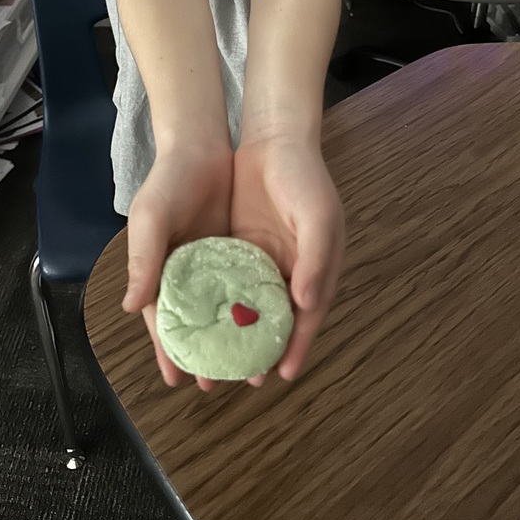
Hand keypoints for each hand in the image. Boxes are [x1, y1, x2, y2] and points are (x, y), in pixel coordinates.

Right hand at [122, 141, 232, 387]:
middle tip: (215, 385)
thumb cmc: (168, 180)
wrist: (202, 145)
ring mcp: (214, 263)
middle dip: (204, 353)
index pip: (163, 318)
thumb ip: (143, 259)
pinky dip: (252, 307)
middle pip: (195, 322)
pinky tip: (263, 326)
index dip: (169, 348)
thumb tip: (129, 307)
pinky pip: (246, 285)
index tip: (177, 380)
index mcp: (160, 270)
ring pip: (223, 309)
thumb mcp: (151, 217)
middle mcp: (187, 272)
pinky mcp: (237, 250)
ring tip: (245, 366)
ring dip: (231, 336)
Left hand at [230, 135, 344, 381]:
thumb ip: (316, 260)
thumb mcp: (318, 216)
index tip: (281, 375)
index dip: (295, 347)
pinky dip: (218, 302)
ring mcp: (262, 260)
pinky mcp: (238, 247)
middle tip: (242, 379)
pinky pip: (227, 281)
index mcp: (315, 270)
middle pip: (275, 320)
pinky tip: (201, 319)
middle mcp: (289, 271)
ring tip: (217, 359)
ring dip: (235, 332)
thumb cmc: (304, 178)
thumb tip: (305, 306)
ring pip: (248, 306)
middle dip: (260, 350)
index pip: (306, 318)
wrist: (273, 139)